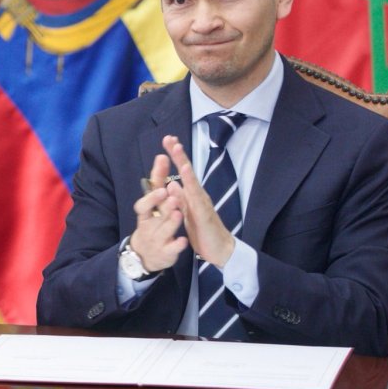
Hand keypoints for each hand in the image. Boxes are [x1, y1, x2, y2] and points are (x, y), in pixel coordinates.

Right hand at [127, 153, 187, 272]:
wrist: (147, 257)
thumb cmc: (152, 226)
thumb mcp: (155, 207)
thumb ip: (159, 184)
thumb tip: (162, 158)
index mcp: (147, 212)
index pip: (146, 197)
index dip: (152, 187)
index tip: (159, 183)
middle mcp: (149, 224)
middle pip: (153, 212)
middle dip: (160, 202)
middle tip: (170, 192)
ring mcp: (157, 239)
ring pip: (163, 230)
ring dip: (170, 221)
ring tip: (178, 212)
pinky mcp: (166, 253)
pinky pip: (171, 249)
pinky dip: (177, 244)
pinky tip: (183, 241)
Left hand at [161, 135, 235, 267]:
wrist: (220, 250)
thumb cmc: (203, 231)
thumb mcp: (186, 214)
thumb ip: (179, 199)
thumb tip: (171, 183)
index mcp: (192, 196)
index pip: (182, 173)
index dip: (175, 157)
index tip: (167, 140)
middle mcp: (198, 195)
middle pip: (187, 171)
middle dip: (178, 154)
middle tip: (169, 138)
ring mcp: (202, 203)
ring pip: (192, 180)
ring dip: (184, 163)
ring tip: (177, 148)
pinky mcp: (204, 214)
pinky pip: (196, 197)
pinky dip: (191, 185)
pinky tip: (185, 175)